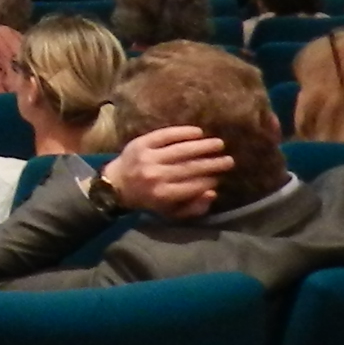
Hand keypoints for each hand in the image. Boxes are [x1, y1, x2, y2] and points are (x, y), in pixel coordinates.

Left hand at [103, 126, 232, 219]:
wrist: (114, 184)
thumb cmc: (147, 199)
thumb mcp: (168, 212)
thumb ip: (192, 207)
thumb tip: (212, 193)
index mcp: (162, 195)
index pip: (192, 186)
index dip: (209, 181)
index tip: (220, 177)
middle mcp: (155, 176)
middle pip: (190, 168)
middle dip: (212, 164)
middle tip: (229, 161)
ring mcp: (148, 158)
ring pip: (181, 150)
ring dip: (203, 146)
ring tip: (219, 144)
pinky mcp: (141, 143)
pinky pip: (166, 135)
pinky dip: (183, 132)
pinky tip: (199, 132)